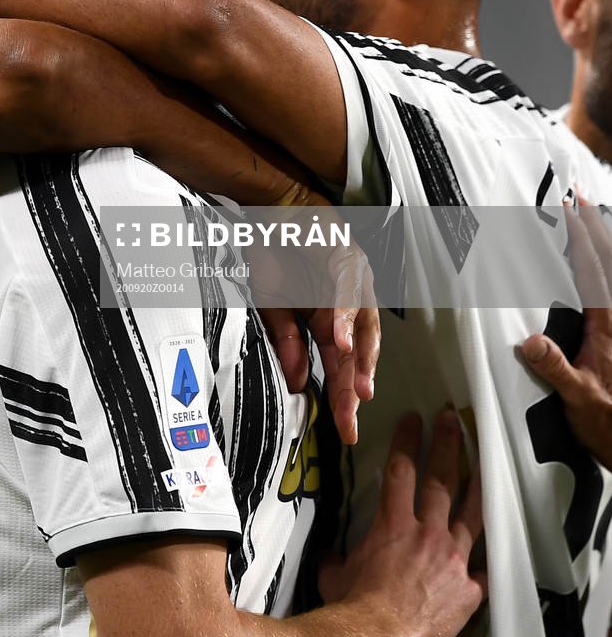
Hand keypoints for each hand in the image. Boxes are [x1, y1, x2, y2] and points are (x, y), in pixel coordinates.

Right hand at [256, 223, 379, 443]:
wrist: (271, 207)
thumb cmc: (274, 252)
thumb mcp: (272, 304)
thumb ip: (286, 341)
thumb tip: (296, 382)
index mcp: (330, 320)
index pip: (341, 366)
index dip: (343, 397)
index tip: (343, 430)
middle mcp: (349, 304)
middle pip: (358, 353)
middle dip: (355, 388)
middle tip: (352, 420)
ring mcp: (353, 281)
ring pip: (365, 324)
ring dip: (361, 356)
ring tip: (358, 389)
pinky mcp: (347, 258)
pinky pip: (348, 291)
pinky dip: (345, 315)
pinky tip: (339, 339)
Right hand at [319, 411, 485, 636]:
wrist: (377, 636)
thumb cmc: (351, 604)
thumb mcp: (333, 573)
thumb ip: (337, 556)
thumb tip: (329, 554)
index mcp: (392, 523)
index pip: (400, 470)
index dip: (407, 440)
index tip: (413, 419)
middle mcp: (426, 532)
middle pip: (441, 479)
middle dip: (447, 445)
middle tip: (452, 420)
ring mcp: (452, 558)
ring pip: (472, 513)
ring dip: (479, 483)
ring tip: (488, 459)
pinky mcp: (469, 588)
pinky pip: (485, 568)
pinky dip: (489, 556)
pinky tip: (500, 544)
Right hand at [522, 201, 611, 468]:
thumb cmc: (608, 423)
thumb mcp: (578, 399)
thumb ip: (555, 368)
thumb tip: (529, 342)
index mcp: (607, 326)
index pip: (593, 271)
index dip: (582, 238)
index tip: (570, 209)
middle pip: (608, 265)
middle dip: (595, 229)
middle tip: (581, 200)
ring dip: (603, 248)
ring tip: (592, 221)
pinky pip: (608, 294)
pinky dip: (604, 274)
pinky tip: (596, 272)